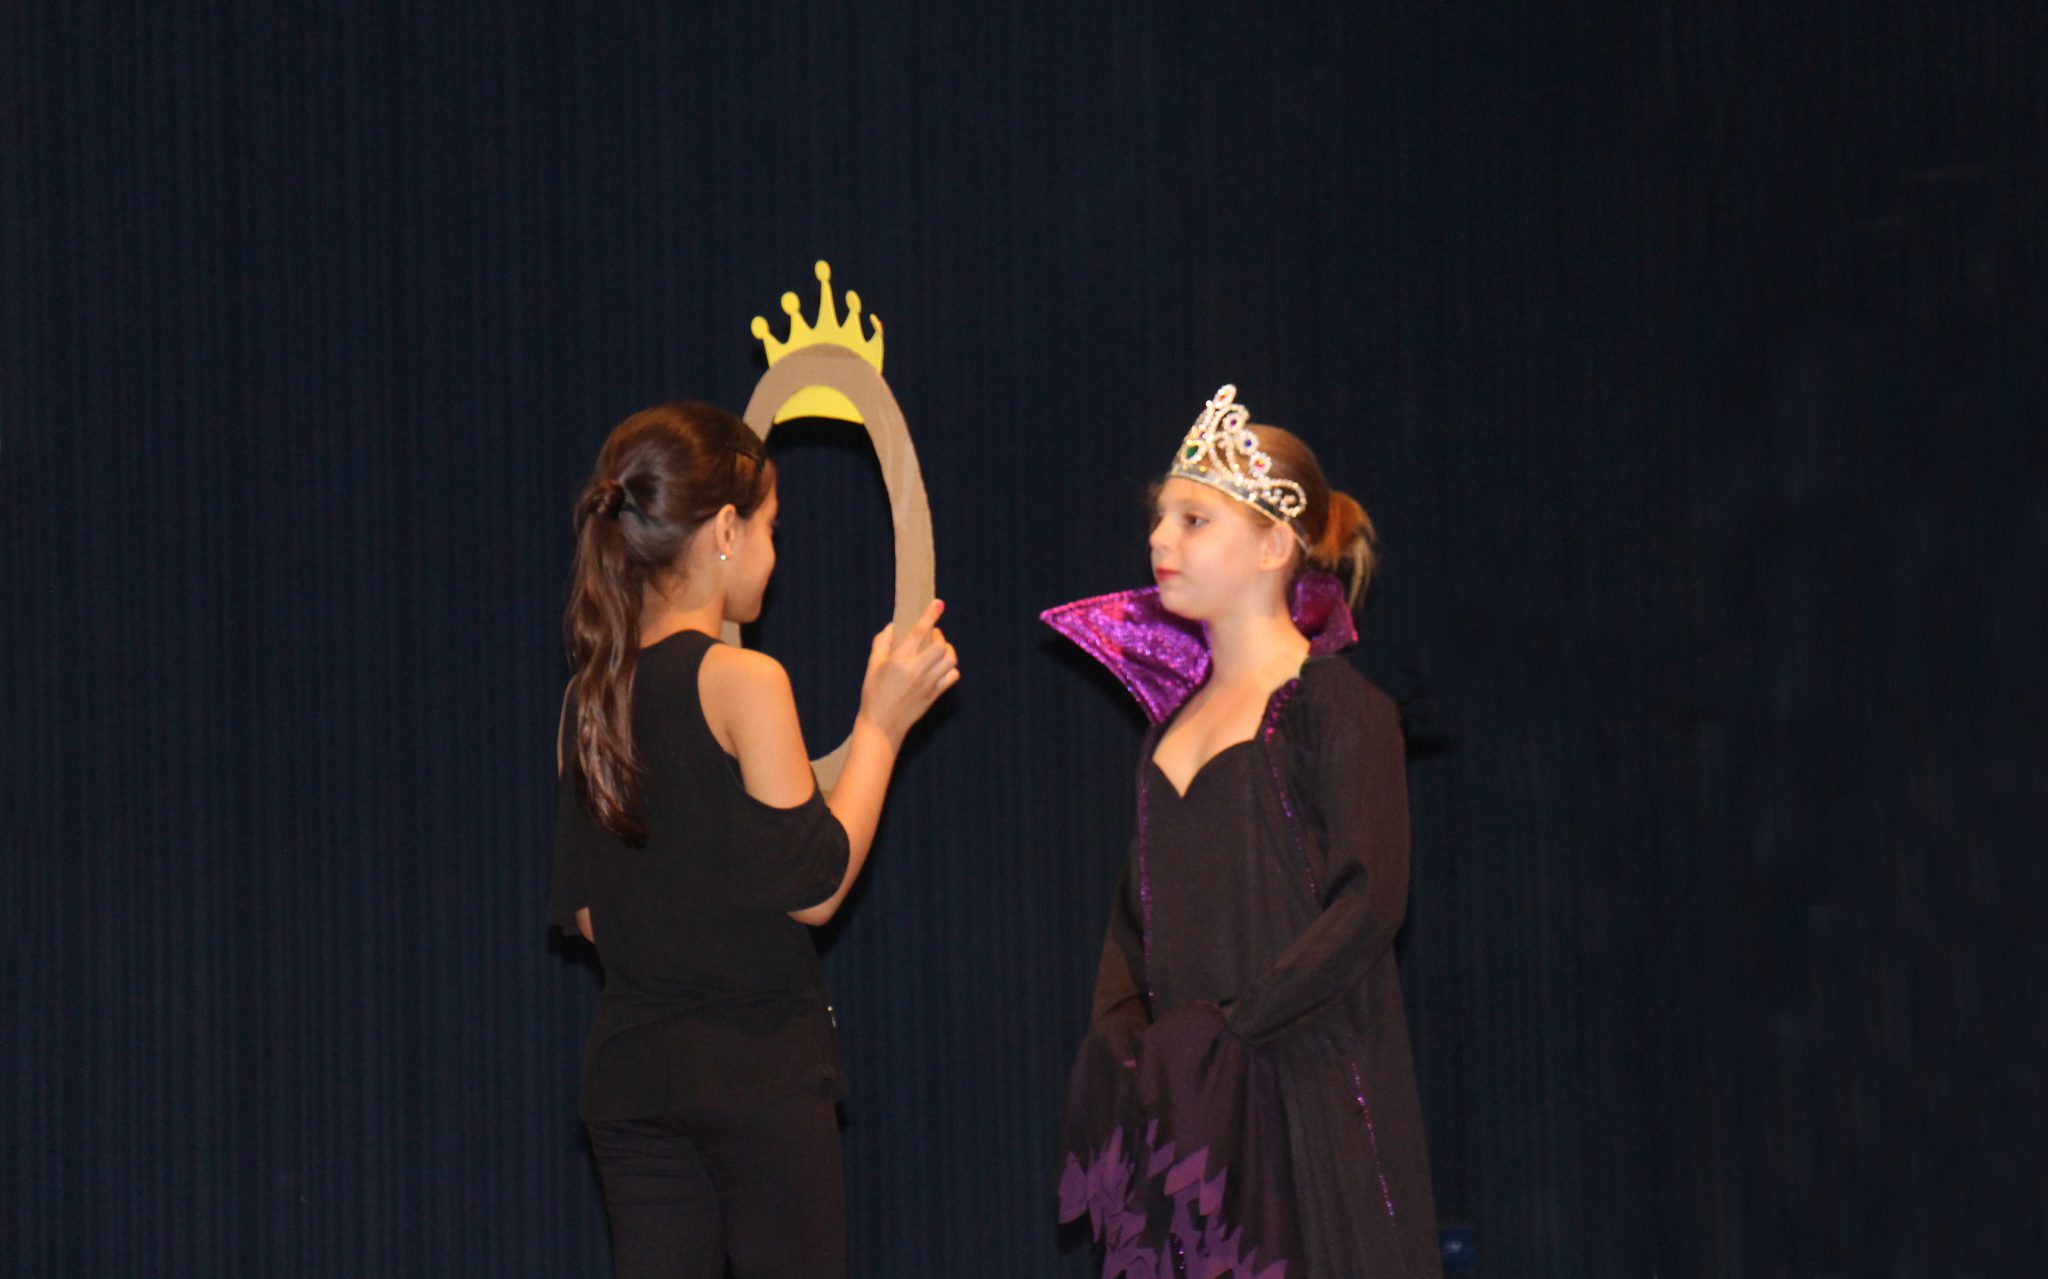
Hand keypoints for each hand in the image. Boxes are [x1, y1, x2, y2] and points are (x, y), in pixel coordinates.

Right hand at [856, 599, 960, 744]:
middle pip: (941, 645)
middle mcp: (917, 670)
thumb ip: (882, 644)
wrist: (882, 725)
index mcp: (900, 660)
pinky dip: (951, 668)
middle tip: (933, 635)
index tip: (938, 603)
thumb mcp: (872, 666)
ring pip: (950, 660)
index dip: (930, 615)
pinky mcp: (935, 694)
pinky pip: (952, 677)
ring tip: (938, 650)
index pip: (919, 631)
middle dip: (939, 635)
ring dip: (947, 650)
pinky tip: (941, 668)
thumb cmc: (873, 694)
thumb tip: (892, 627)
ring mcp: (928, 683)